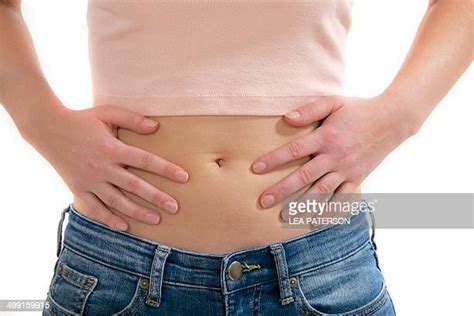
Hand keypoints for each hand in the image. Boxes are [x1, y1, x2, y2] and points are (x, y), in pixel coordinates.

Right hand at [23, 104, 188, 230]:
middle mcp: (102, 167)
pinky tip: (124, 226)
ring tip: (156, 220)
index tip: (184, 178)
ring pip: (117, 201)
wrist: (47, 128)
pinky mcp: (77, 188)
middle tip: (175, 208)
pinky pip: (94, 208)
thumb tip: (157, 127)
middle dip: (157, 197)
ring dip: (137, 212)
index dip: (166, 169)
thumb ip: (132, 119)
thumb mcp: (107, 113)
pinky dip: (108, 218)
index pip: (146, 161)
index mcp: (112, 148)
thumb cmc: (82, 119)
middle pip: (135, 186)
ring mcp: (89, 180)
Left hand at [251, 95, 414, 207]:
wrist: (392, 119)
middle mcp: (334, 156)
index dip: (274, 159)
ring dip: (302, 205)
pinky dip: (330, 211)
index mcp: (326, 137)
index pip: (294, 150)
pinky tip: (316, 221)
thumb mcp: (334, 102)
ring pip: (321, 192)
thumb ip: (310, 109)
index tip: (255, 168)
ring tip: (284, 217)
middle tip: (263, 201)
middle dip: (282, 189)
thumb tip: (286, 118)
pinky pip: (343, 199)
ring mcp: (347, 170)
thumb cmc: (358, 109)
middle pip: (304, 176)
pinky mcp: (357, 178)